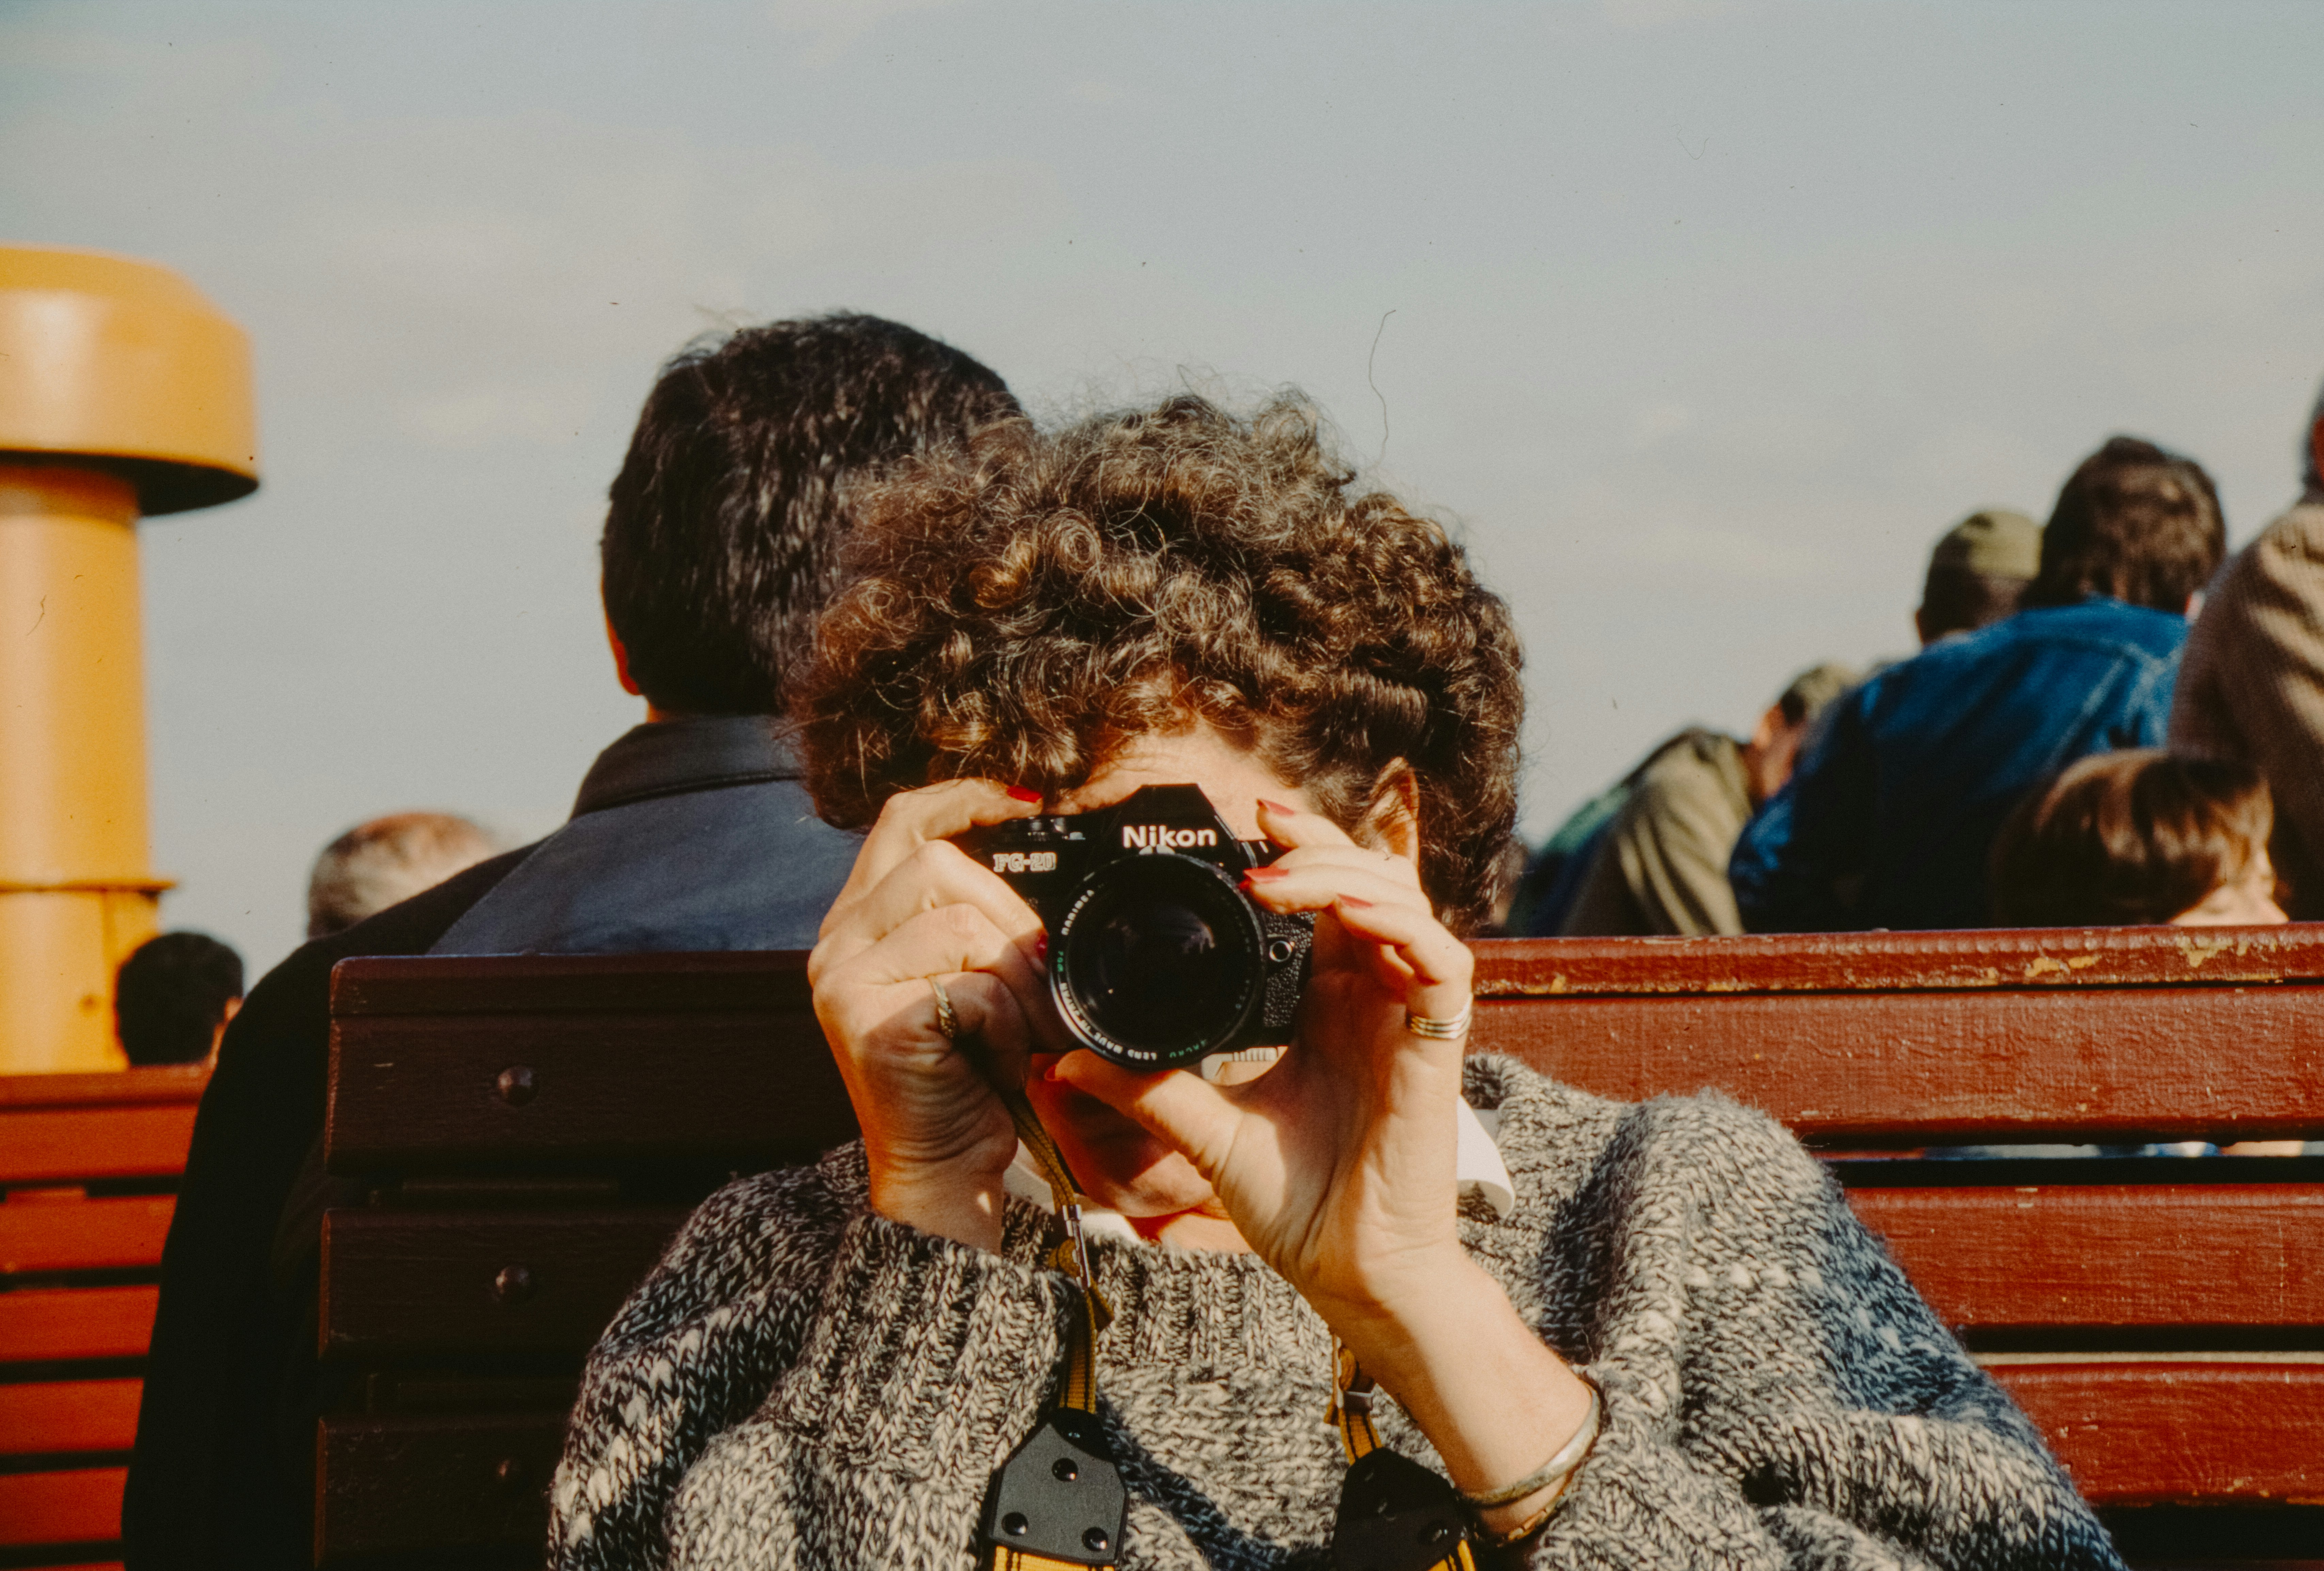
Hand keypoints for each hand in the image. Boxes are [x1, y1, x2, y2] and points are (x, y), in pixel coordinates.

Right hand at [807, 779, 1055, 1250]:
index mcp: (862, 922)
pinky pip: (969, 985)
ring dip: (1017, 979)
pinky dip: (1006, 1025)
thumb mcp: (980, 979)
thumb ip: (983, 918)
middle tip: (1035, 991)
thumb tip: (1042, 854)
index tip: (1028, 800)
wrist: (947, 1171)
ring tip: (1019, 1034)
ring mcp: (845, 979)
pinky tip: (996, 1062)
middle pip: (941, 863)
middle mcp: (839, 943)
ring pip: (962, 918)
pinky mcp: (867, 1020)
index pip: (903, 821)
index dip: (964, 797)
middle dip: (1011, 921)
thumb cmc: (974, 1077)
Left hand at [1057, 799, 1594, 1513]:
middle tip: (1259, 834)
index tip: (1241, 827)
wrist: (1350, 1270)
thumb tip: (1064, 1060)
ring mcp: (1409, 1016)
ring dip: (1345, 874)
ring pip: (1404, 902)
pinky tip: (1346, 915)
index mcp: (1328, 1005)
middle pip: (1366, 882)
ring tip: (1278, 879)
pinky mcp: (1438, 1041)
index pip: (1325, 899)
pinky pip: (1442, 957)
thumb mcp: (1207, 1132)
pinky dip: (1397, 923)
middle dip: (1316, 846)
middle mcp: (1373, 999)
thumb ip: (1146, 1089)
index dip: (1296, 852)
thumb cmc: (1298, 1205)